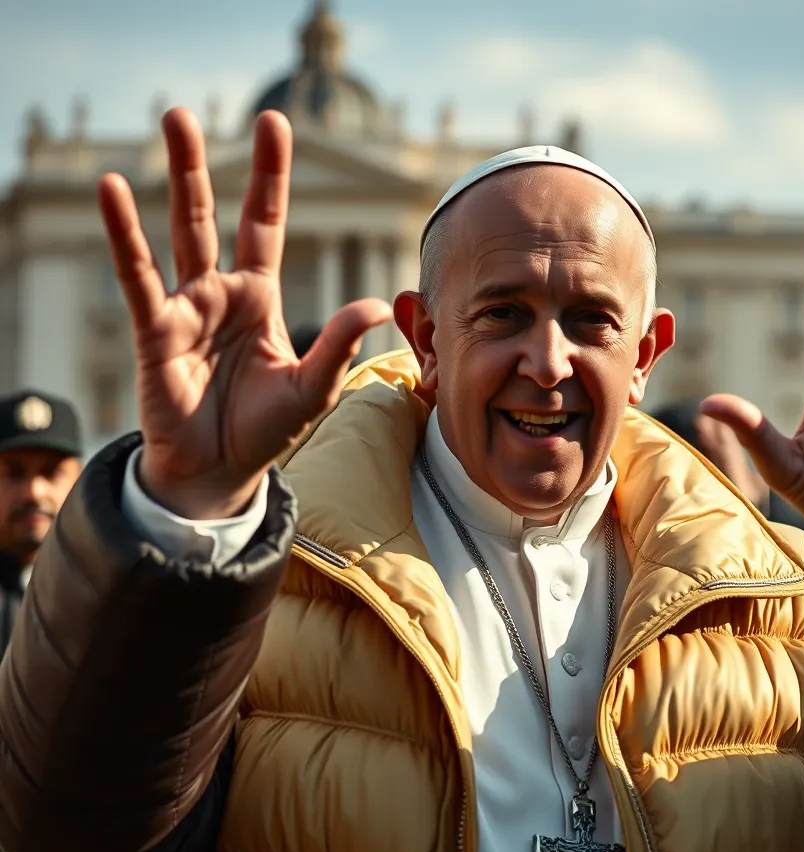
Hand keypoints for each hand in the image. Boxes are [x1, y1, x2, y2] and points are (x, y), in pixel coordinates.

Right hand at [98, 107, 392, 519]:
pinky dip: (125, 235)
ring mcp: (186, 308)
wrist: (221, 473)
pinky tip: (112, 191)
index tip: (274, 124)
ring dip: (174, 179)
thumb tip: (377, 303)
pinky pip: (139, 277)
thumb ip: (338, 342)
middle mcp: (220, 293)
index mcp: (260, 298)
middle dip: (203, 165)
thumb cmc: (266, 431)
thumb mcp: (313, 386)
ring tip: (168, 122)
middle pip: (212, 215)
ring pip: (178, 232)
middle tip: (189, 112)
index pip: (263, 224)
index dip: (269, 178)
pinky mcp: (156, 332)